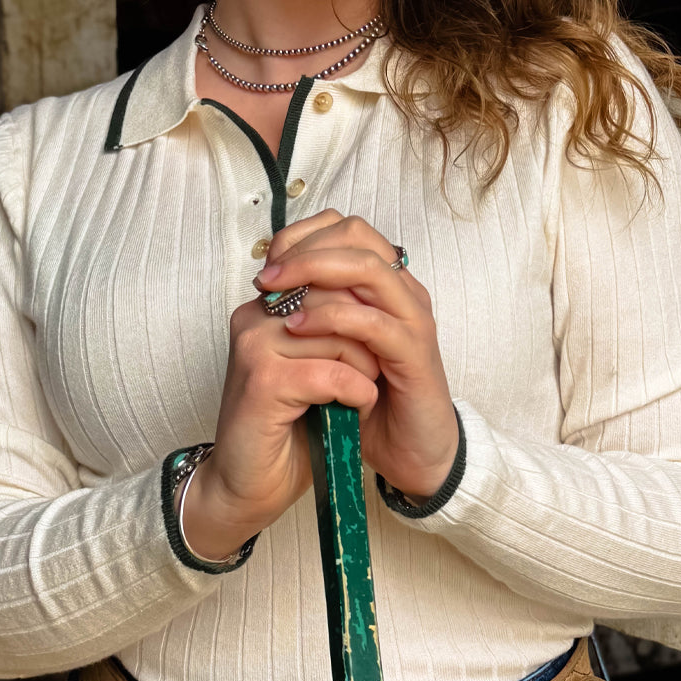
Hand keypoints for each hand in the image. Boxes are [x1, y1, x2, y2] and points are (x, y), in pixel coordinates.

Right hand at [182, 263, 381, 559]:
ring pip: (341, 336)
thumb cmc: (289, 428)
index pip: (329, 273)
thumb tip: (376, 288)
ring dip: (366, 370)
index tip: (371, 347)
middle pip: (339, 300)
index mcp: (264, 307)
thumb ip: (333, 325)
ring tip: (358, 395)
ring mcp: (255, 347)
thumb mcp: (317, 364)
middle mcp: (253, 317)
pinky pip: (334, 374)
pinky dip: (357, 395)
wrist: (251, 486)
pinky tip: (352, 410)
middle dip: (369, 339)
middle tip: (369, 374)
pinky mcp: (264, 381)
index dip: (364, 310)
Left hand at [255, 210, 459, 500]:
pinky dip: (331, 319)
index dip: (303, 235)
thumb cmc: (371, 398)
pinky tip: (297, 329)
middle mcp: (404, 291)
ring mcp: (413, 319)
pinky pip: (372, 323)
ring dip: (313, 273)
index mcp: (387, 284)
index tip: (268, 260)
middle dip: (303, 248)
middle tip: (266, 275)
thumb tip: (270, 284)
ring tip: (274, 295)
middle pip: (356, 235)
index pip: (347, 229)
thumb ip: (316, 311)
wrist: (412, 451)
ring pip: (367, 269)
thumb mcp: (335, 346)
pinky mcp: (414, 354)